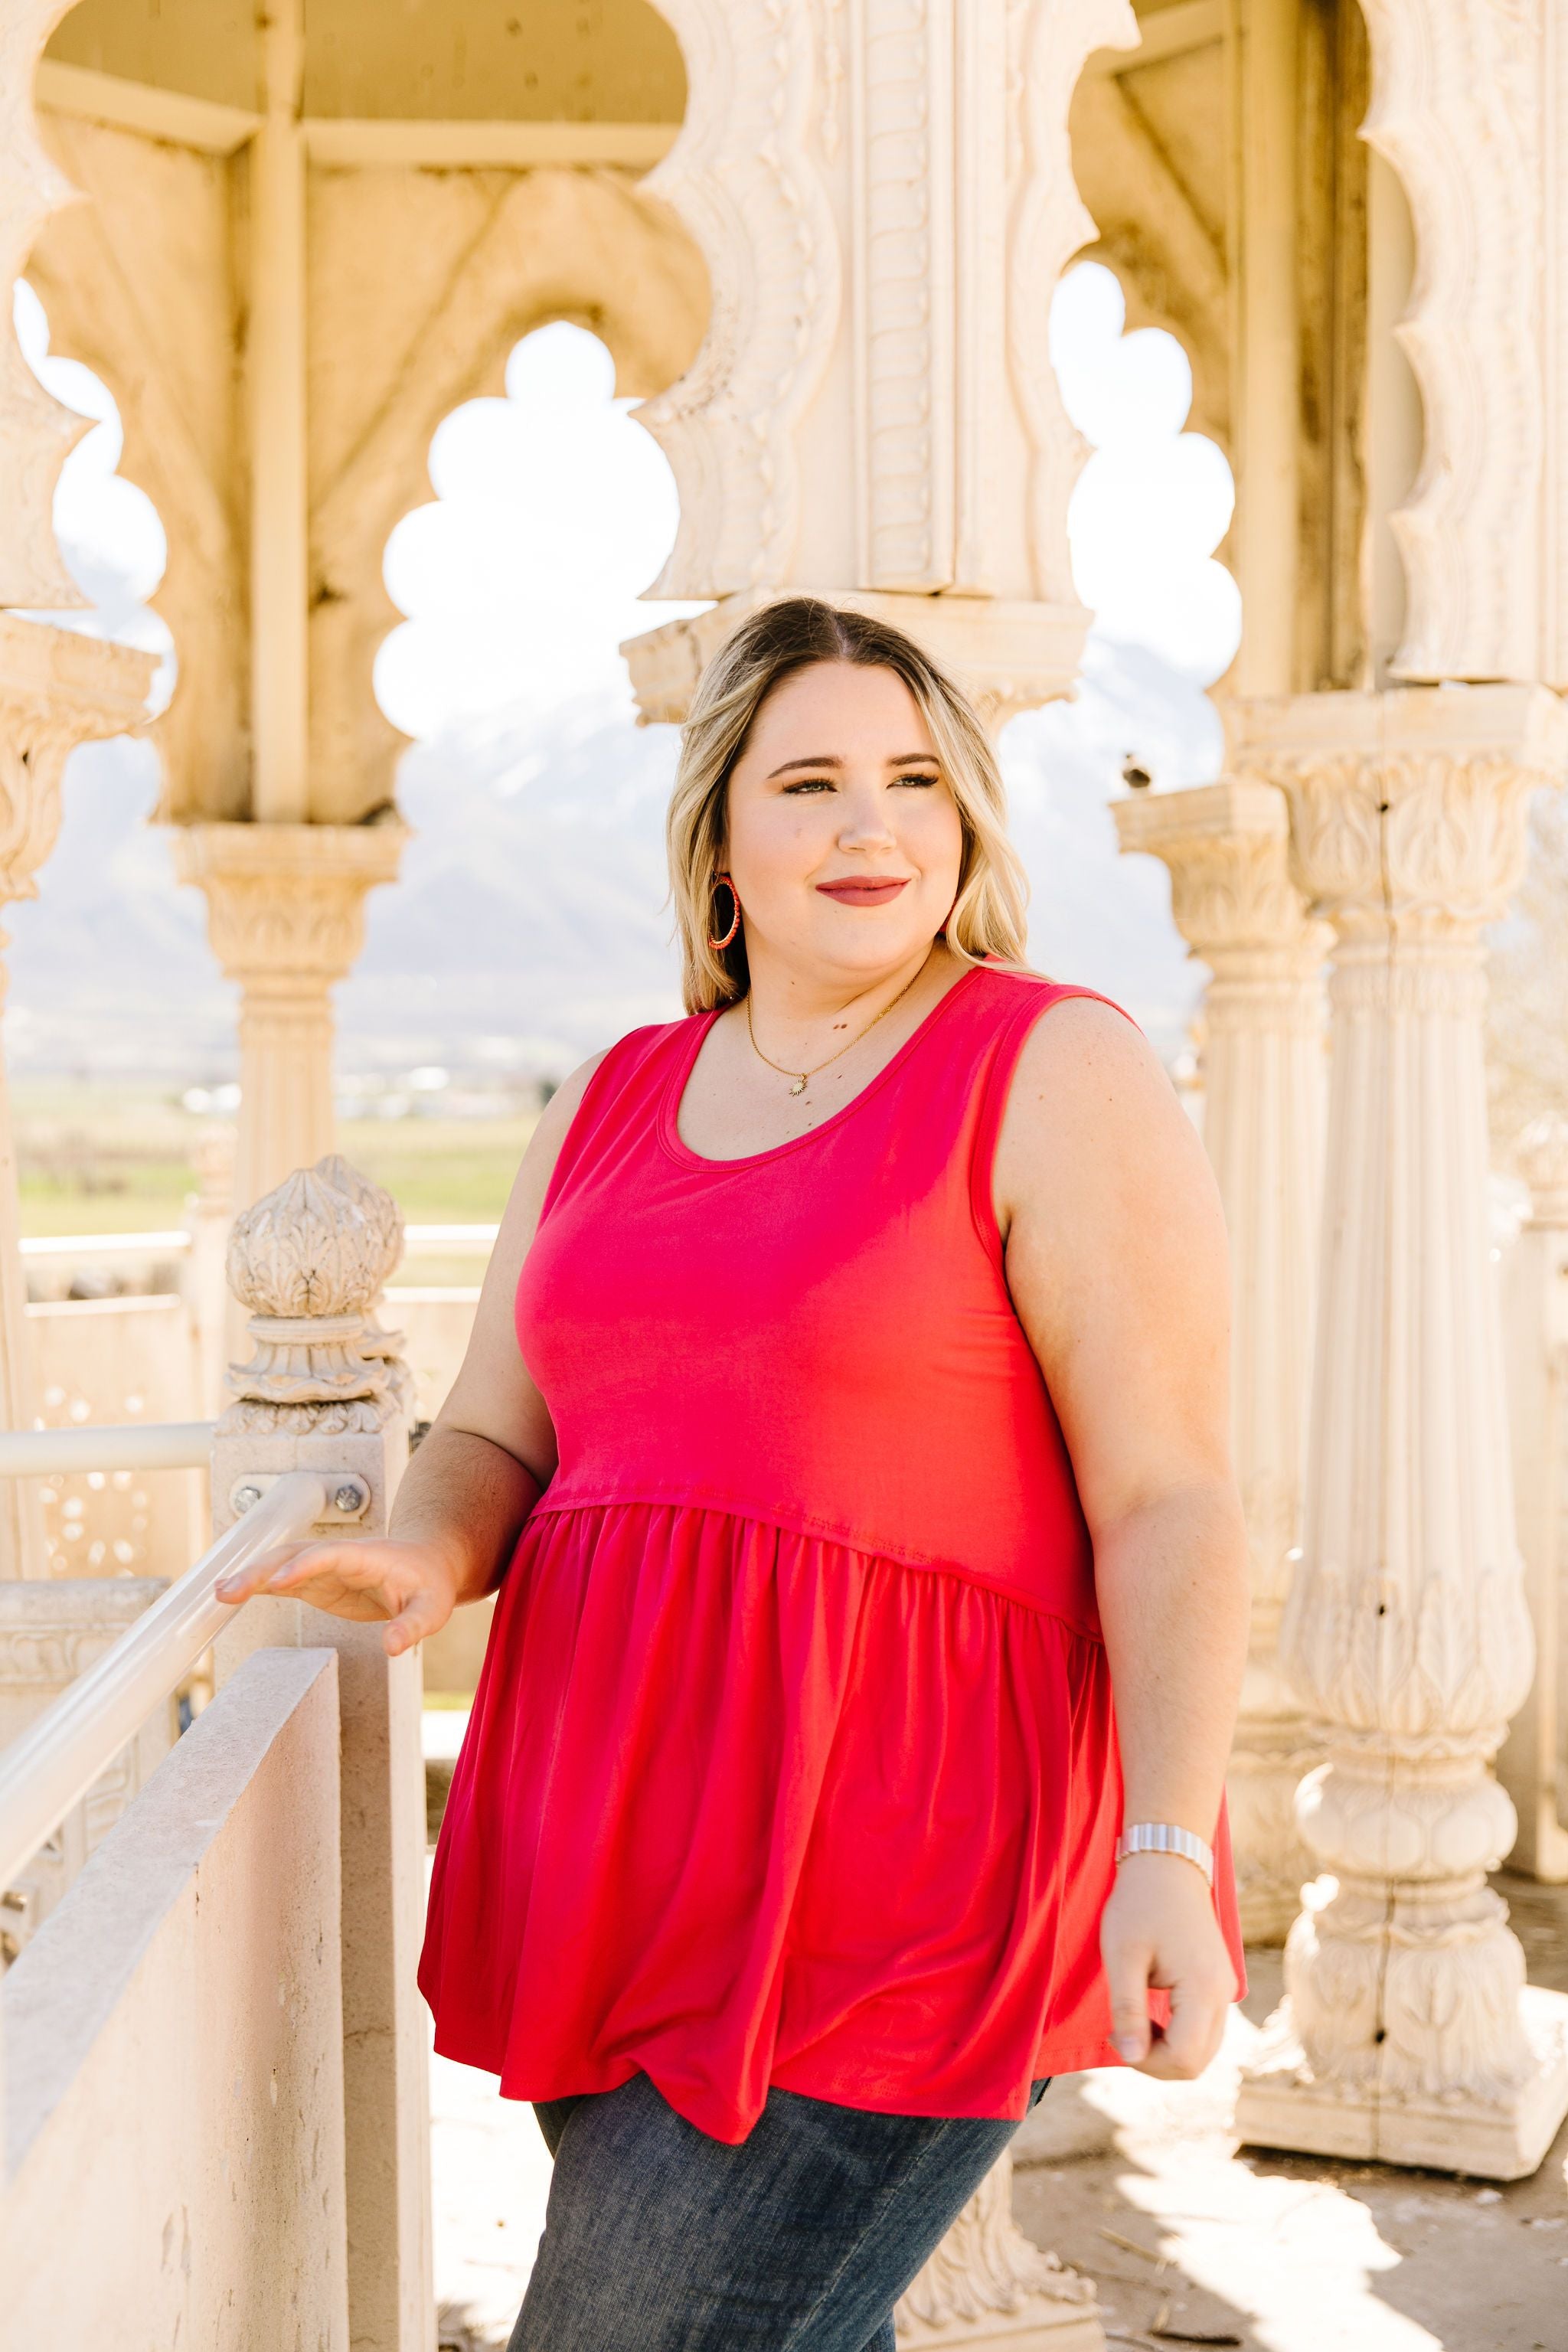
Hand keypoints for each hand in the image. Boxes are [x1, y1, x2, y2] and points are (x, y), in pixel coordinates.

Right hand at [214, 1537, 460, 1658]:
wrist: (426, 1566)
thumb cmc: (430, 1586)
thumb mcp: (432, 1608)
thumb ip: (413, 1626)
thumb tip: (392, 1647)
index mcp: (366, 1556)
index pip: (329, 1555)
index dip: (304, 1566)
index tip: (278, 1583)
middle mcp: (339, 1557)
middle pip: (294, 1555)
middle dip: (261, 1570)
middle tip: (228, 1591)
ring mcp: (324, 1568)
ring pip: (281, 1565)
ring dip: (251, 1576)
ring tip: (219, 1595)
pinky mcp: (316, 1583)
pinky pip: (281, 1580)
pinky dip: (256, 1586)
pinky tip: (229, 1596)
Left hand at [1099, 1850, 1233, 2078]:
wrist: (1166, 1865)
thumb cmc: (1139, 1905)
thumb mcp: (1122, 1956)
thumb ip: (1127, 2009)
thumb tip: (1130, 2057)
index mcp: (1203, 1988)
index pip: (1184, 2058)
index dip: (1146, 2061)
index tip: (1114, 2034)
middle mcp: (1223, 1994)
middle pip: (1197, 2062)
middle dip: (1155, 2060)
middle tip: (1120, 2031)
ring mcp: (1225, 1990)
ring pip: (1203, 2051)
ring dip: (1167, 2050)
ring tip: (1134, 2021)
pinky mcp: (1218, 1985)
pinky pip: (1204, 2031)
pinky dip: (1178, 2036)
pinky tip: (1150, 2015)